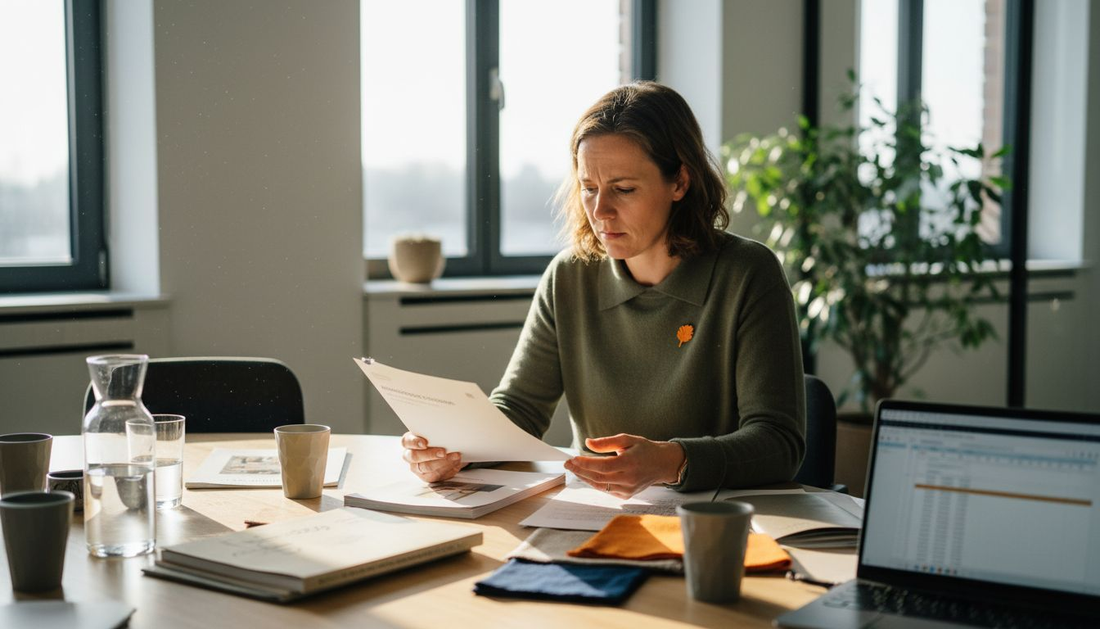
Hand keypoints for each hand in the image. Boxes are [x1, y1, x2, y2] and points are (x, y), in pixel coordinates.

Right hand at [401, 431, 462, 482]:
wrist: (448, 451)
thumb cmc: (438, 438)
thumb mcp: (435, 433)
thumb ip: (436, 433)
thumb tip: (446, 432)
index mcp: (409, 441)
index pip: (406, 441)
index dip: (414, 442)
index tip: (424, 443)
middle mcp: (410, 455)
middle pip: (414, 456)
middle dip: (430, 454)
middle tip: (443, 452)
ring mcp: (417, 467)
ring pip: (425, 467)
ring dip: (441, 461)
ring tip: (455, 456)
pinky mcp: (427, 476)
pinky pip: (435, 474)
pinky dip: (447, 467)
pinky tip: (456, 461)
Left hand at [564, 433, 685, 498]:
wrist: (662, 464)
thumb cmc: (644, 449)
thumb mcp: (627, 439)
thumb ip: (606, 442)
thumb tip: (588, 443)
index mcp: (630, 463)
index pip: (603, 466)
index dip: (585, 464)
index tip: (572, 458)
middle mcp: (629, 479)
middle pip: (599, 478)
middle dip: (580, 471)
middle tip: (568, 464)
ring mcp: (628, 489)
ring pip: (601, 486)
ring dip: (585, 478)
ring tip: (574, 469)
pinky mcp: (627, 495)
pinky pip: (607, 490)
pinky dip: (596, 483)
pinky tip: (588, 475)